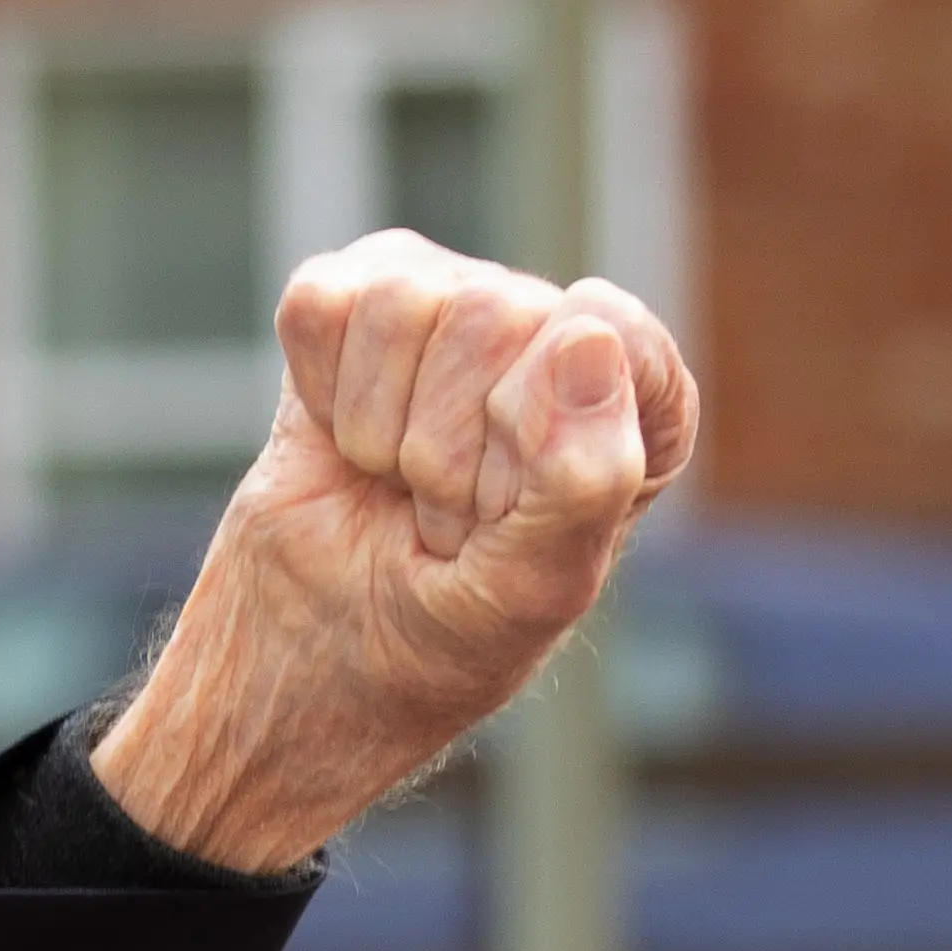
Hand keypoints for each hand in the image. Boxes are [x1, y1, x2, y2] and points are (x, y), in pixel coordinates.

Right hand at [94, 231, 697, 872]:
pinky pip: (324, 308)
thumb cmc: (443, 634)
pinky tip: (346, 441)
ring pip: (405, 306)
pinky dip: (321, 396)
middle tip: (443, 521)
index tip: (509, 514)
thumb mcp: (533, 587)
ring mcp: (452, 302)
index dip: (543, 434)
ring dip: (383, 433)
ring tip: (398, 488)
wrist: (317, 656)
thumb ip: (584, 480)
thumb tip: (588, 339)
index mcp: (635, 401)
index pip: (613, 341)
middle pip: (495, 316)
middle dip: (449, 453)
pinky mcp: (354, 294)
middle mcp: (551, 334)